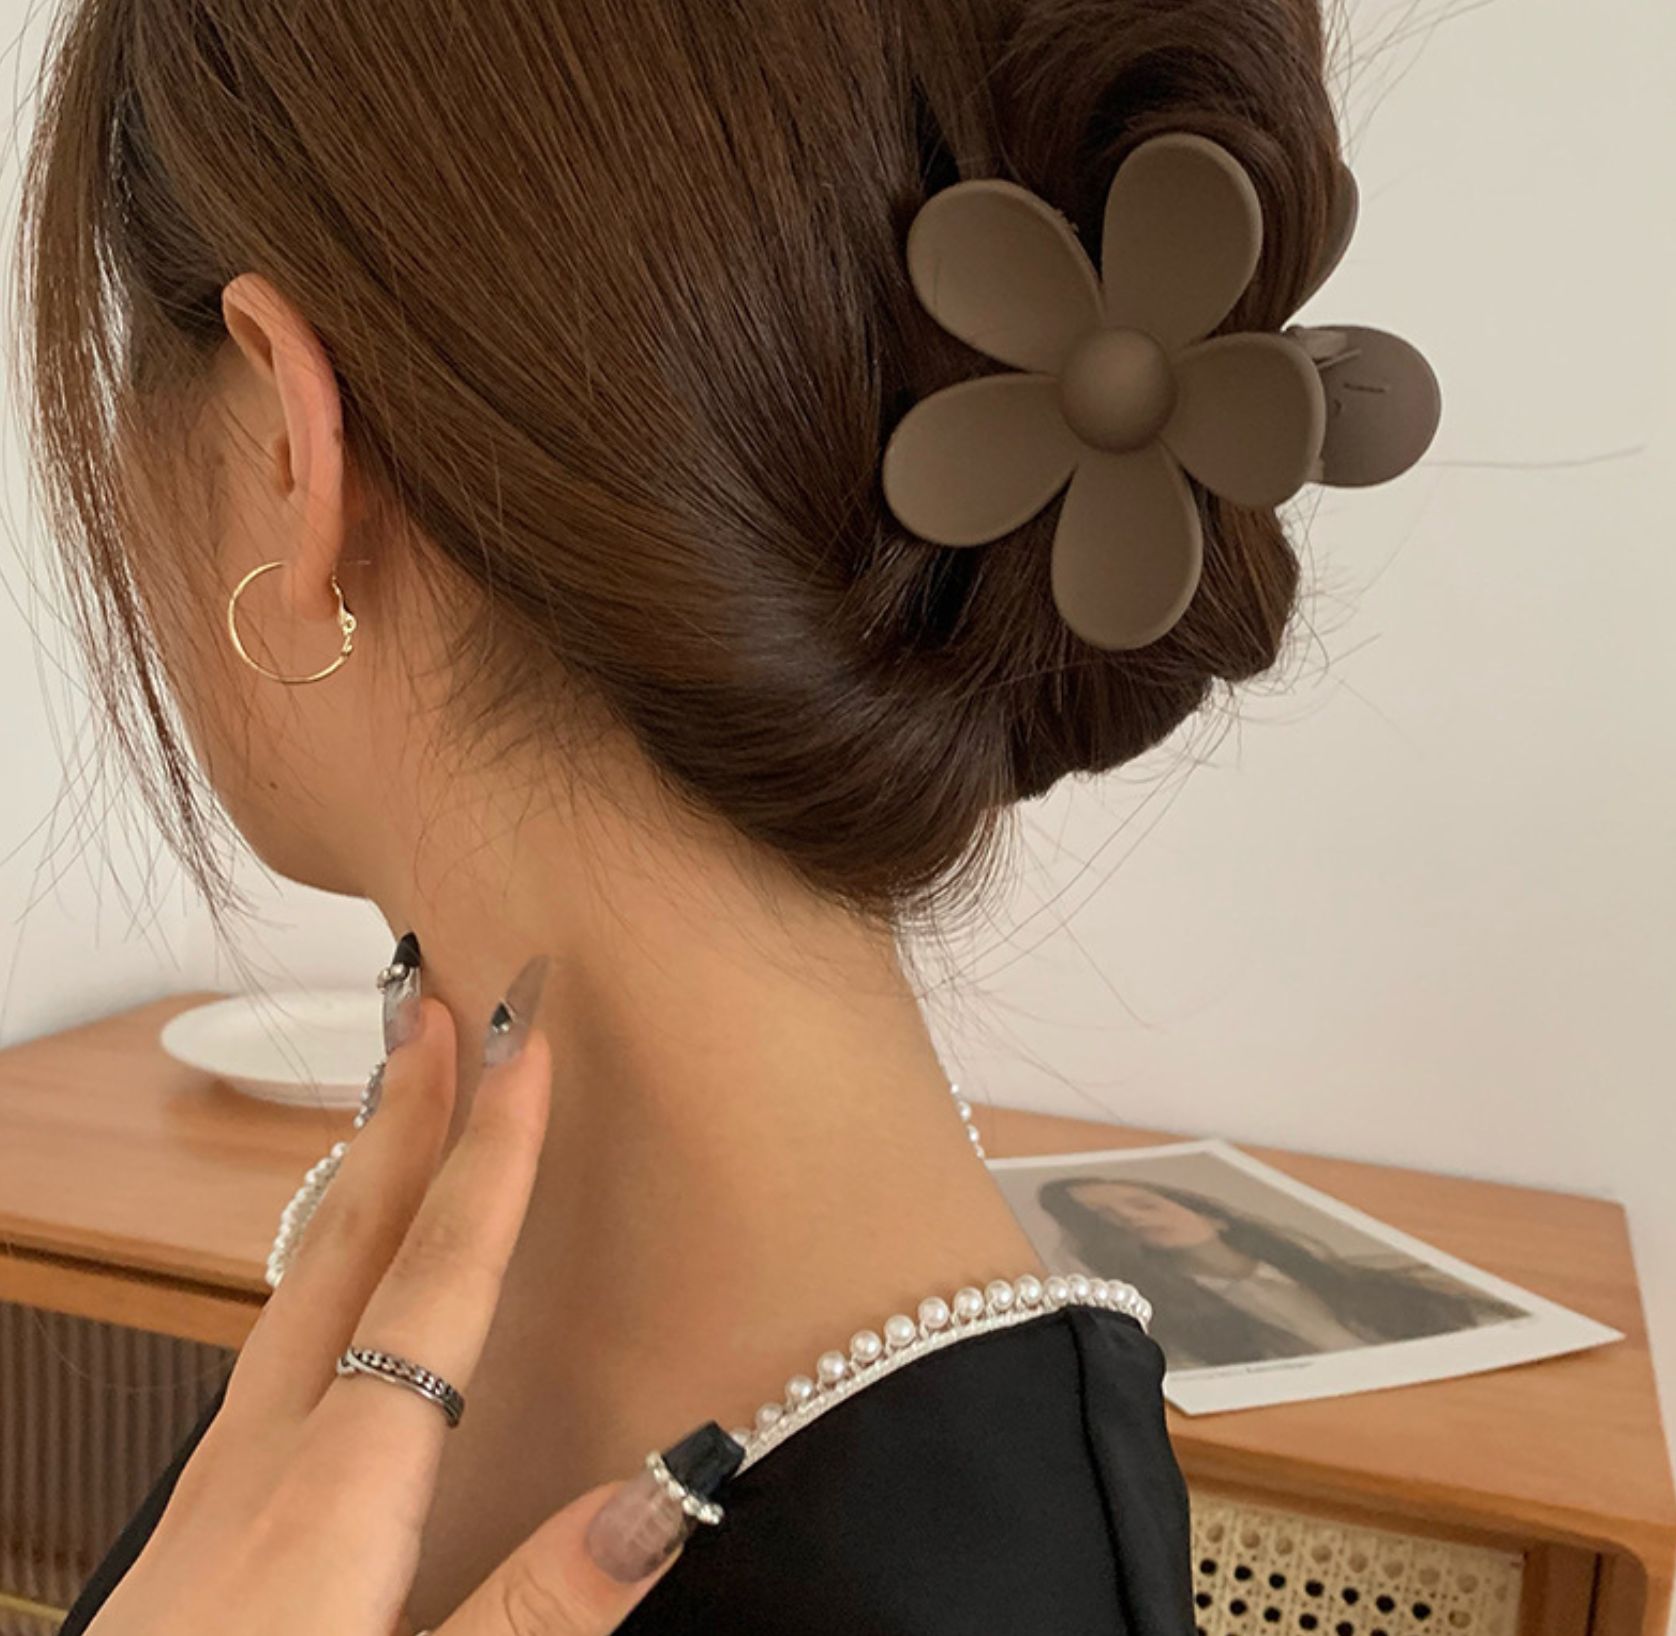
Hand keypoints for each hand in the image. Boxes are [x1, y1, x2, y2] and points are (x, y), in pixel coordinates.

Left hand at [87, 977, 737, 1635]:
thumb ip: (548, 1602)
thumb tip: (681, 1480)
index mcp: (344, 1489)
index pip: (441, 1276)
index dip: (496, 1152)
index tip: (525, 1039)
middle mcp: (271, 1456)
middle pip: (352, 1242)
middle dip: (408, 1113)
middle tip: (437, 1002)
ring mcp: (218, 1485)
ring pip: (300, 1281)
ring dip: (362, 1173)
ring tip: (400, 1099)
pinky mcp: (197, 1524)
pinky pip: (277, 1340)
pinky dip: (323, 1260)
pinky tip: (335, 1278)